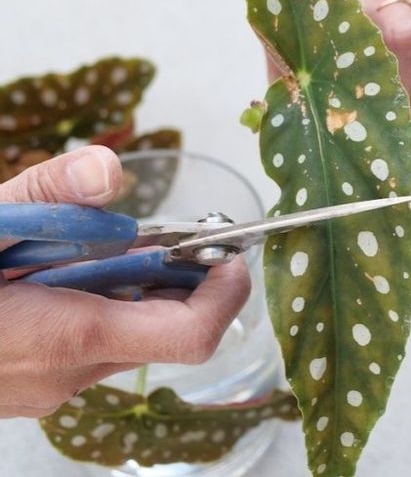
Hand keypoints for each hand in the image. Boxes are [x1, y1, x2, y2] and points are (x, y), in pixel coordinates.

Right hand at [0, 146, 250, 416]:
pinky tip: (68, 275)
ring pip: (132, 338)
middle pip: (168, 332)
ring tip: (109, 247)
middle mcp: (67, 376)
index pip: (192, 335)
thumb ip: (46, 194)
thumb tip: (109, 168)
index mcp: (65, 336)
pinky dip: (104, 308)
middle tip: (177, 234)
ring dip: (140, 292)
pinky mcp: (34, 389)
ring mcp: (50, 390)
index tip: (229, 252)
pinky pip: (95, 348)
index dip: (226, 293)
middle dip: (185, 281)